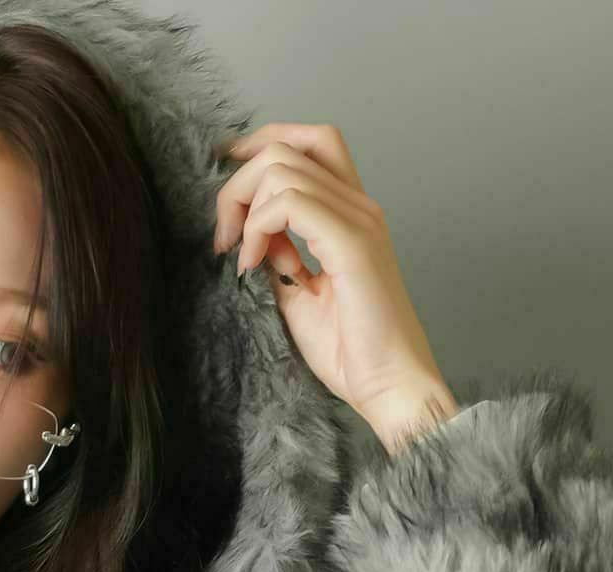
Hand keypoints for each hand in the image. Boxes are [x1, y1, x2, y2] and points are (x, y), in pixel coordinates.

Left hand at [211, 122, 457, 446]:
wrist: (389, 387)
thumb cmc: (351, 352)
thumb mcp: (297, 296)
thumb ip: (276, 256)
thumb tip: (247, 235)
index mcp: (350, 215)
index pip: (310, 143)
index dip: (260, 146)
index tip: (223, 179)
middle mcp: (359, 207)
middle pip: (290, 145)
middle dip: (239, 181)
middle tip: (224, 237)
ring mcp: (358, 221)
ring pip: (283, 167)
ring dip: (244, 208)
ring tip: (241, 259)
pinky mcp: (351, 243)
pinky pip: (289, 203)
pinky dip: (257, 229)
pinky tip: (253, 266)